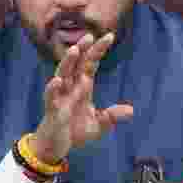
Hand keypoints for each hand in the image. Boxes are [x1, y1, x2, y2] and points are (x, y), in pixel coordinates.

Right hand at [32, 32, 133, 163]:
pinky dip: (53, 88)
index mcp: (82, 86)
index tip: (110, 36)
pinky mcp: (52, 109)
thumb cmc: (75, 131)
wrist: (56, 146)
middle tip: (90, 35)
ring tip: (75, 50)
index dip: (98, 50)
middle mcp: (70, 87)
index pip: (90, 63)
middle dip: (82, 49)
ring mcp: (60, 96)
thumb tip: (131, 110)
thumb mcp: (98, 124)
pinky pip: (51, 96)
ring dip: (67, 62)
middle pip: (75, 63)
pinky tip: (57, 80)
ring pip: (62, 74)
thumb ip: (111, 116)